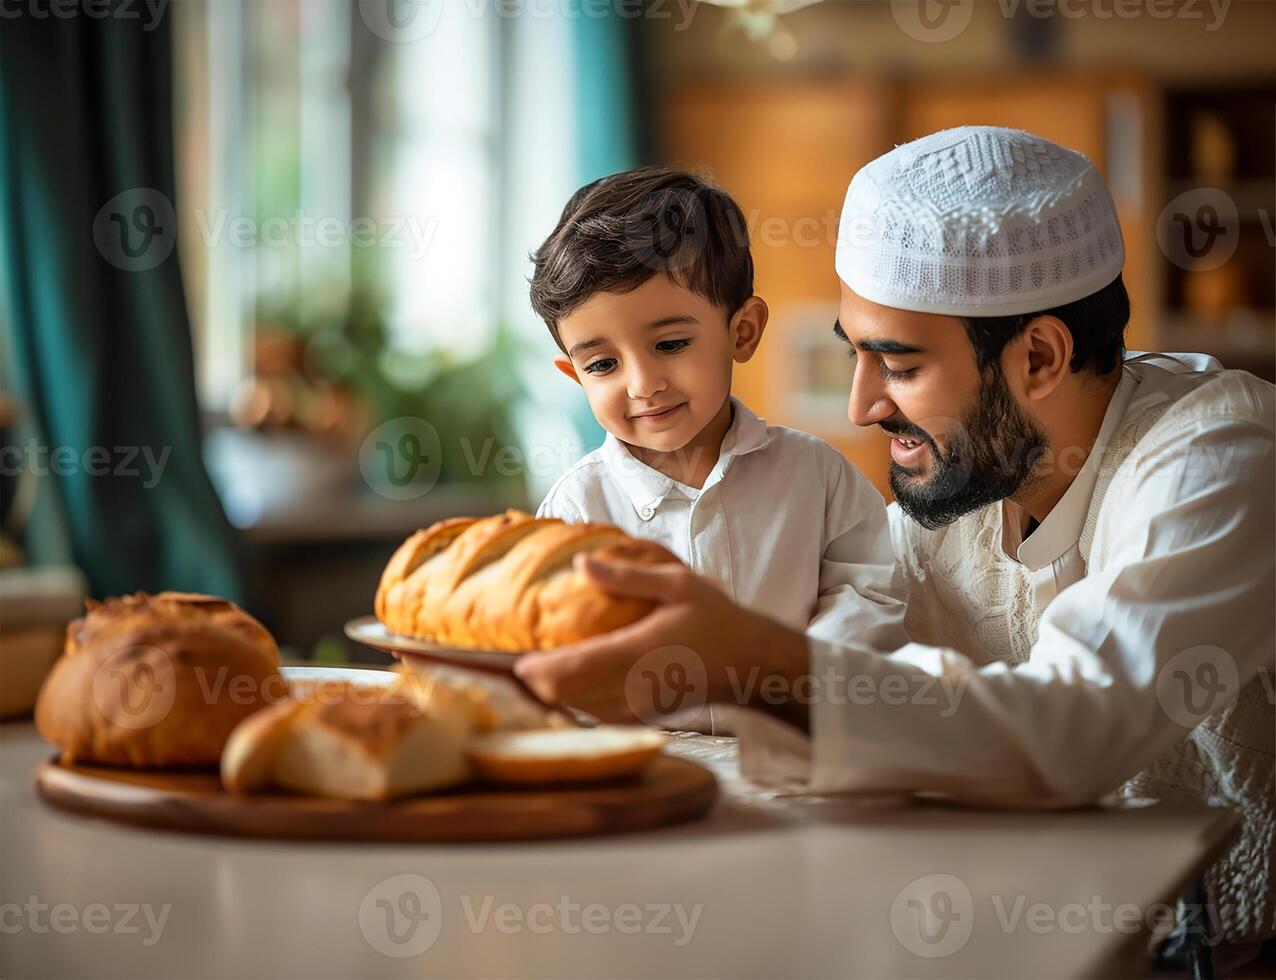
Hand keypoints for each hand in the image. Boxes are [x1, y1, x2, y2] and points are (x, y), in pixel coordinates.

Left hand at [514, 554, 808, 724]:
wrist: (751, 664)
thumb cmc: (717, 619)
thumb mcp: (677, 584)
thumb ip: (627, 578)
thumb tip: (582, 565)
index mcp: (637, 652)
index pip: (572, 668)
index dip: (534, 670)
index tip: (508, 660)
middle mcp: (633, 687)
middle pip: (566, 695)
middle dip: (534, 683)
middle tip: (502, 665)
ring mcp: (638, 707)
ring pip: (578, 708)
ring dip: (553, 695)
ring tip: (527, 675)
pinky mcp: (643, 716)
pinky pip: (597, 715)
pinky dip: (576, 704)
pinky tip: (564, 689)